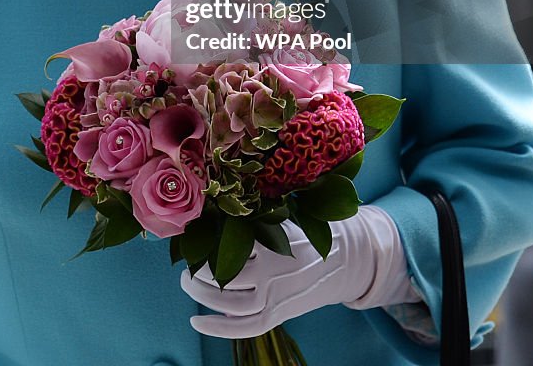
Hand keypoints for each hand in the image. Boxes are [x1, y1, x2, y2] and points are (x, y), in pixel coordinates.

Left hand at [180, 207, 415, 338]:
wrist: (347, 259)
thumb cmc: (310, 229)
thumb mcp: (287, 214)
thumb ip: (258, 214)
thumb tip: (216, 205)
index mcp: (278, 240)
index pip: (234, 241)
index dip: (208, 239)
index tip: (191, 233)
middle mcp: (277, 271)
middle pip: (229, 275)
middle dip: (201, 271)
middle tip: (185, 264)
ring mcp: (279, 296)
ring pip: (233, 303)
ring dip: (204, 296)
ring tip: (187, 283)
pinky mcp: (281, 314)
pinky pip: (247, 327)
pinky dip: (220, 328)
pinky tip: (196, 320)